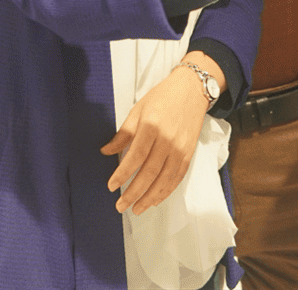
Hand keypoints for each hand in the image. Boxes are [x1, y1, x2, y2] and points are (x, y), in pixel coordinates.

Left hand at [100, 60, 210, 214]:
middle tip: (120, 205)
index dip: (122, 174)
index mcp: (151, 126)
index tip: (111, 186)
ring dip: (149, 198)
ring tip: (136, 209)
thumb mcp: (138, 110)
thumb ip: (124, 133)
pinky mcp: (189, 153)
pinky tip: (155, 199)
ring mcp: (180, 148)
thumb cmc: (163, 96)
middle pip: (149, 173)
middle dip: (133, 193)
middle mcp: (167, 139)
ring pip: (164, 180)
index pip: (135, 157)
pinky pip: (177, 177)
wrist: (191, 89)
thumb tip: (106, 151)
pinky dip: (166, 191)